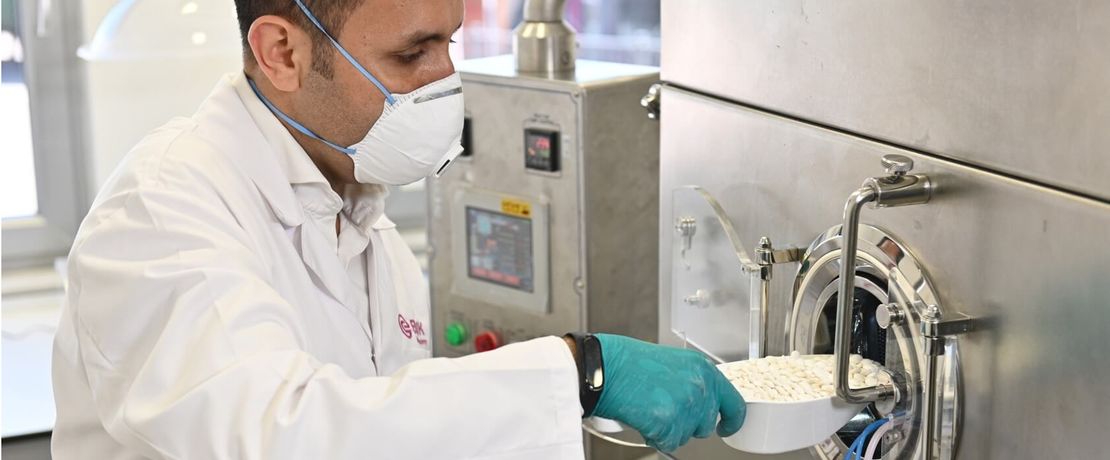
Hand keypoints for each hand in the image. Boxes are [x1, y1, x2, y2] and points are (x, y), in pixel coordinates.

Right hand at [591, 334, 745, 451]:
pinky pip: (669, 443)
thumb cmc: (630, 363)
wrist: (604, 368)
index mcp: (703, 369)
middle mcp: (700, 387)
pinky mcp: (669, 424)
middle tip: (665, 409)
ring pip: (687, 435)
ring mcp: (686, 406)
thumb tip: (702, 402)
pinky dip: (655, 436)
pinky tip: (643, 417)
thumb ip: (693, 381)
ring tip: (650, 408)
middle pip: (707, 424)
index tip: (726, 426)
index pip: (734, 403)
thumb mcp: (672, 363)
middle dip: (688, 423)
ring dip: (670, 429)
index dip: (732, 420)